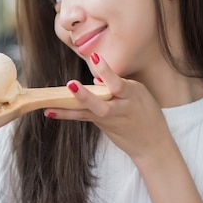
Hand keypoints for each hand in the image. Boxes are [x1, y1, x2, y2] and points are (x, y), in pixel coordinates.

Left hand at [44, 52, 171, 161]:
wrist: (152, 144)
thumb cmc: (147, 113)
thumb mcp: (139, 94)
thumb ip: (118, 85)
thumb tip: (96, 79)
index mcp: (132, 95)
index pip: (118, 83)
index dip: (106, 70)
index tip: (95, 57)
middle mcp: (119, 108)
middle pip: (101, 104)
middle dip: (85, 95)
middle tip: (71, 84)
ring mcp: (109, 119)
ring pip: (87, 114)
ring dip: (67, 110)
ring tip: (50, 107)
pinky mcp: (101, 126)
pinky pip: (83, 117)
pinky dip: (67, 114)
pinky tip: (51, 111)